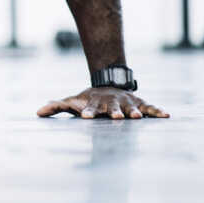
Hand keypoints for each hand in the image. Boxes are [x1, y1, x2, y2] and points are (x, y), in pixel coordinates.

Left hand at [37, 87, 168, 118]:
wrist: (107, 85)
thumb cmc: (87, 99)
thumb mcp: (72, 102)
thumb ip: (56, 107)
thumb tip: (37, 112)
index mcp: (94, 104)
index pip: (89, 108)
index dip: (87, 112)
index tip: (85, 117)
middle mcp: (110, 103)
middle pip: (111, 108)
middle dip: (113, 112)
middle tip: (115, 117)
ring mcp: (125, 102)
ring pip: (130, 107)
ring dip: (133, 112)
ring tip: (137, 117)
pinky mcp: (139, 104)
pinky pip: (150, 107)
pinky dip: (157, 111)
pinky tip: (166, 115)